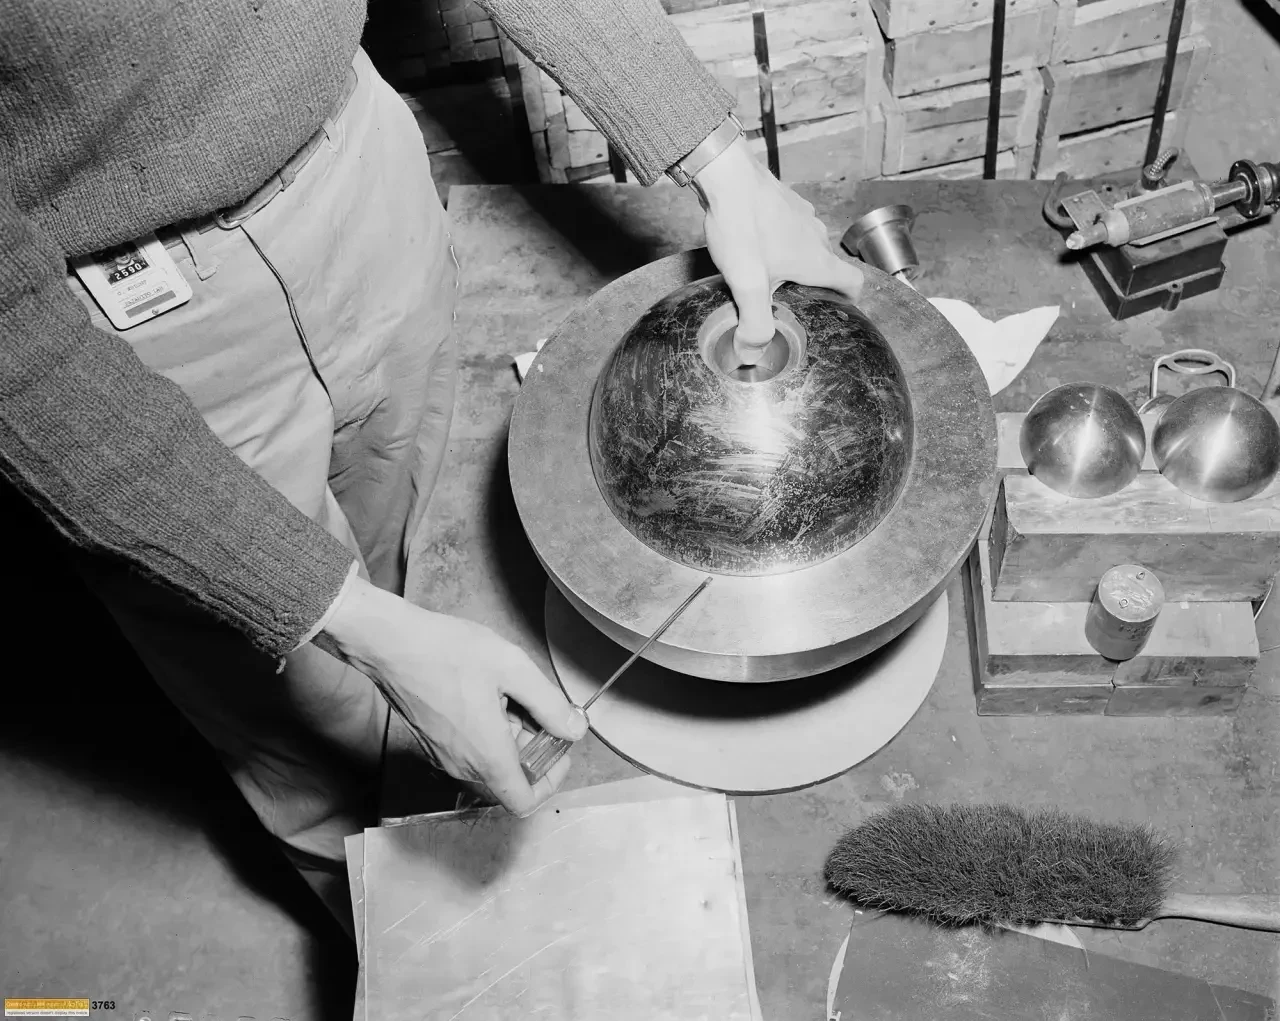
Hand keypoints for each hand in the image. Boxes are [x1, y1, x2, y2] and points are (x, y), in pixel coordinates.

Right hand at [320, 577, 587, 816]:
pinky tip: (489, 693)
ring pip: (492, 764)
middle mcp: (464, 766)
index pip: (525, 801)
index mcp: (487, 756)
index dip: (552, 780)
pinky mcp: (433, 743)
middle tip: (540, 706)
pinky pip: (472, 752)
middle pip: (511, 779)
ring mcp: (445, 757)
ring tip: (513, 693)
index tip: (560, 748)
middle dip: (534, 748)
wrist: (390, 644)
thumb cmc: (448, 652)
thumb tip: (576, 730)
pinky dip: (490, 732)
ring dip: (512, 738)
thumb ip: (550, 704)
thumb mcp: (513, 668)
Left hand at [694, 136, 863, 365]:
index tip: (837, 311)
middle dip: (813, 286)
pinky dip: (780, 239)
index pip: (854, 283)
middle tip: (786, 300)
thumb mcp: (747, 285)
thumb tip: (752, 357)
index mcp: (817, 260)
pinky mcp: (785, 201)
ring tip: (766, 273)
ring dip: (794, 261)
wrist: (726, 174)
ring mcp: (803, 215)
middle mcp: (817, 236)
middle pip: (827, 267)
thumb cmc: (742, 227)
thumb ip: (754, 325)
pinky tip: (755, 243)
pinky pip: (790, 227)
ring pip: (808, 245)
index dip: (850, 301)